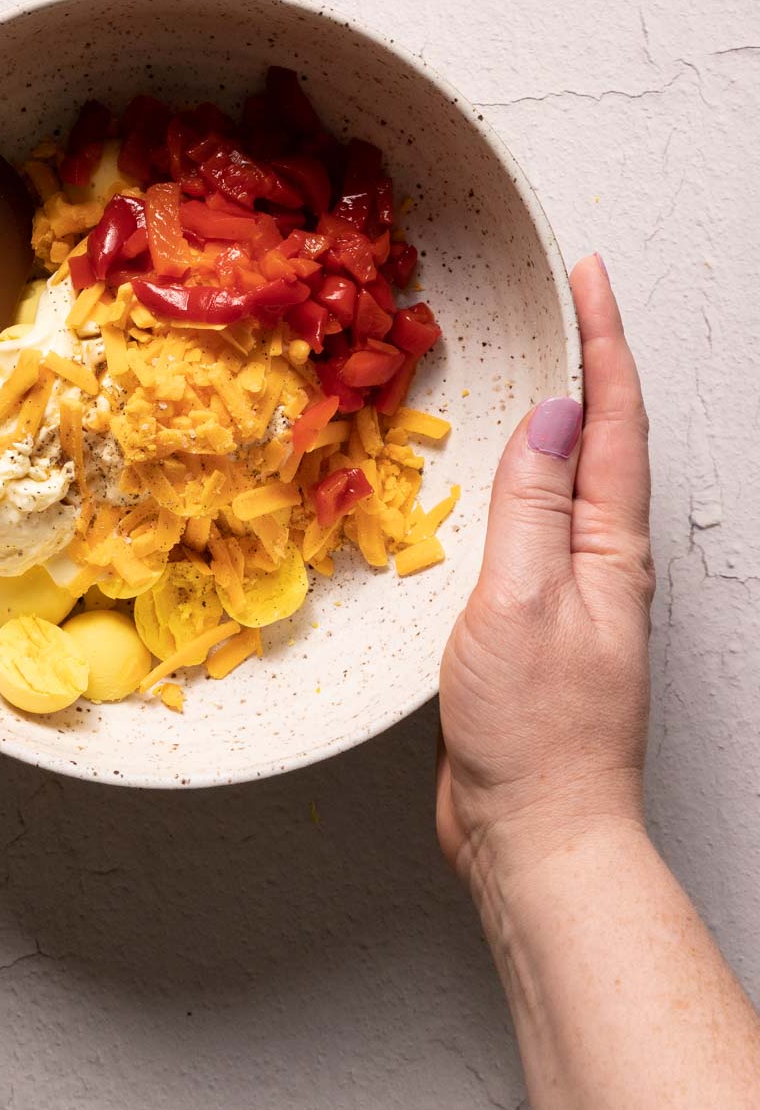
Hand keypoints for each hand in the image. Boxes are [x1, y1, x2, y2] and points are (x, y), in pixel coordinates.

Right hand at [437, 254, 654, 908]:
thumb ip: (531, 506)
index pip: (613, 421)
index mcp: (609, 547)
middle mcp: (602, 559)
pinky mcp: (537, 617)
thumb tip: (549, 413)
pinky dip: (521, 472)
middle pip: (605, 438)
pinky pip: (535, 521)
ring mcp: (572, 588)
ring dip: (560, 411)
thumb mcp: (522, 604)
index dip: (603, 341)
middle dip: (593, 358)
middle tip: (572, 295)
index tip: (589, 275)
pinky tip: (497, 472)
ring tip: (539, 358)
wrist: (535, 834)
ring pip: (571, 477)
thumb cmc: (535, 733)